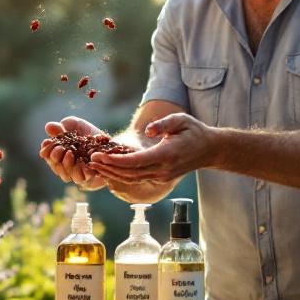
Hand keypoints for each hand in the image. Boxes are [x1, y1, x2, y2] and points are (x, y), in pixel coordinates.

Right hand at [40, 116, 107, 189]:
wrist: (111, 144)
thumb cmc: (90, 134)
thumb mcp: (76, 125)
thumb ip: (63, 126)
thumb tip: (49, 127)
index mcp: (60, 155)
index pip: (47, 156)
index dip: (46, 150)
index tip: (47, 142)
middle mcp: (67, 167)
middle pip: (55, 167)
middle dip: (55, 157)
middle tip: (60, 148)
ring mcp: (78, 175)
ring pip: (66, 176)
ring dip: (66, 165)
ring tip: (70, 154)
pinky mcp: (90, 180)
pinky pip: (82, 179)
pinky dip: (80, 171)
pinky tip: (82, 162)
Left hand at [88, 112, 216, 183]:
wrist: (210, 150)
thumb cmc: (194, 131)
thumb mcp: (182, 120)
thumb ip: (164, 123)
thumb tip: (149, 129)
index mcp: (166, 155)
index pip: (136, 161)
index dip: (115, 160)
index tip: (99, 155)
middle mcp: (163, 169)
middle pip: (130, 173)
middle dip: (108, 168)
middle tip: (90, 160)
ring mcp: (162, 176)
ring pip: (132, 179)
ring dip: (112, 173)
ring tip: (95, 165)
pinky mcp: (160, 178)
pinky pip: (137, 179)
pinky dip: (121, 175)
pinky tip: (109, 169)